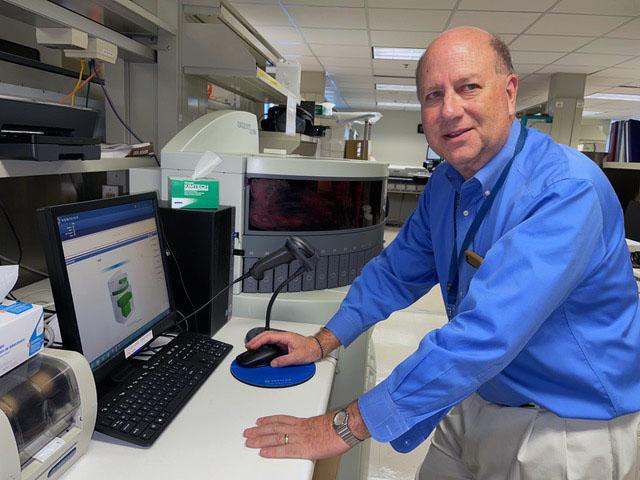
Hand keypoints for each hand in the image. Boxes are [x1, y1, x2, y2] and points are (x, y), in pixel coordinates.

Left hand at [244, 401, 369, 459]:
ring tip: (249, 441)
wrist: (345, 427)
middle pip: (274, 428)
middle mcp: (298, 428)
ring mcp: (299, 437)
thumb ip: (314, 427)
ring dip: (260, 439)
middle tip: (248, 432)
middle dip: (259, 430)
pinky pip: (284, 449)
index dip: (269, 420)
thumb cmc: (339, 425)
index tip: (260, 421)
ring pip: (275, 437)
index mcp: (304, 421)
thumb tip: (315, 431)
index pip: (282, 419)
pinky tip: (263, 452)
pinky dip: (272, 451)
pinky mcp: (302, 448)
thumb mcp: (324, 423)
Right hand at [245, 330, 319, 366]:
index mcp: (286, 337)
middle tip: (248, 346)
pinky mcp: (284, 344)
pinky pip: (272, 342)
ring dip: (259, 341)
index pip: (268, 337)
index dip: (258, 341)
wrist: (316, 348)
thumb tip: (274, 363)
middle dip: (256, 340)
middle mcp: (284, 337)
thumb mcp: (297, 357)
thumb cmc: (310, 349)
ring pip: (268, 338)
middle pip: (266, 335)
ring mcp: (284, 340)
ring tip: (252, 347)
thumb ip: (284, 360)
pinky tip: (261, 347)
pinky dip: (264, 344)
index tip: (251, 346)